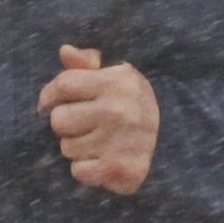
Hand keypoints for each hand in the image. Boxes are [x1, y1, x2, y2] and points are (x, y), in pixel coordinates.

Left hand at [39, 47, 159, 194]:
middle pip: (59, 120)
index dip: (50, 95)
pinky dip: (87, 170)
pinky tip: (103, 161)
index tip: (49, 103)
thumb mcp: (114, 76)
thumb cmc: (131, 103)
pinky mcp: (120, 169)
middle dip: (68, 124)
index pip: (63, 85)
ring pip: (67, 148)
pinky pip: (79, 171)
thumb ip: (86, 64)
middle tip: (88, 125)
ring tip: (100, 142)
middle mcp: (118, 110)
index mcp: (115, 82)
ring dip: (78, 148)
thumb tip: (65, 51)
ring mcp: (120, 141)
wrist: (174, 139)